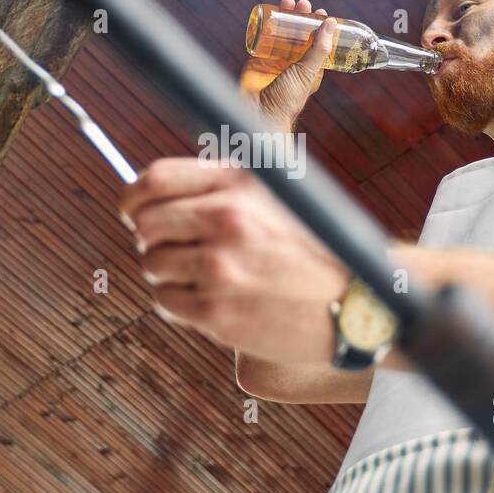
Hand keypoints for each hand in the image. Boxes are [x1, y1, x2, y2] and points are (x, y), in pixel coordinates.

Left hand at [119, 157, 348, 364]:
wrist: (359, 303)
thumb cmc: (316, 248)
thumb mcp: (278, 194)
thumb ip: (222, 185)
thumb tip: (153, 191)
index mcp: (238, 184)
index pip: (155, 179)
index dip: (134, 197)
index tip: (134, 211)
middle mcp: (226, 220)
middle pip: (145, 224)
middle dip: (151, 238)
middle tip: (174, 248)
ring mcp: (219, 269)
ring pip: (151, 265)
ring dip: (166, 272)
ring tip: (202, 276)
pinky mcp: (217, 313)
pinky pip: (165, 302)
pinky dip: (177, 302)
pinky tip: (208, 300)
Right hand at [240, 0, 335, 132]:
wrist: (259, 114)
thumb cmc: (287, 99)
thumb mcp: (307, 72)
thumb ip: (319, 49)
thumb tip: (331, 23)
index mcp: (309, 68)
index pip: (317, 42)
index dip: (319, 27)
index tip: (320, 12)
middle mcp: (293, 63)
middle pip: (299, 34)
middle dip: (301, 17)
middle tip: (302, 4)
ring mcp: (274, 61)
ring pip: (281, 33)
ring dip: (284, 17)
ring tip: (286, 2)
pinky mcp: (257, 60)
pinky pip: (261, 39)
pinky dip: (264, 25)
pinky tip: (268, 13)